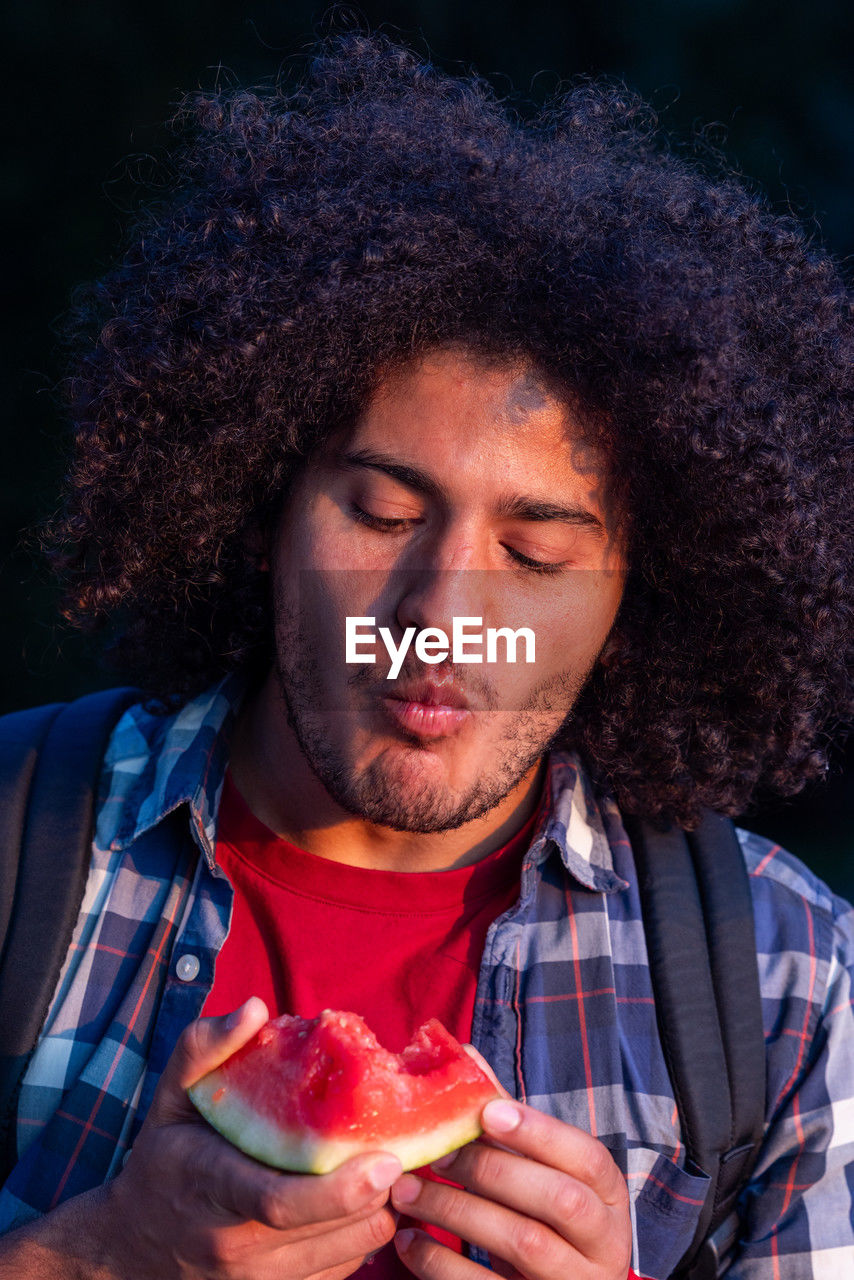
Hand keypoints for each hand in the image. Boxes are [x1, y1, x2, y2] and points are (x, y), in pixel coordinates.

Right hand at [101, 997, 400, 1278]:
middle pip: (331, 1227)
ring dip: (379, 1208)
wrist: (133, 1247)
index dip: (340, 1188)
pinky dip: (364, 1233)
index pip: (278, 1201)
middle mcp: (234, 1245)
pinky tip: (360, 1196)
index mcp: (210, 1185)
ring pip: (351, 1251)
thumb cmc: (164, 1157)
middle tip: (403, 1144)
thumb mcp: (171, 1095)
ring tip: (384, 1165)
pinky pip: (346, 1270)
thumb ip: (205, 1046)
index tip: (387, 1159)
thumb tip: (255, 1007)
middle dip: (379, 1188)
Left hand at [390, 1091, 631, 1279]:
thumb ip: (507, 1120)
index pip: (588, 1158)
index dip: (540, 1132)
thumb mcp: (537, 1173)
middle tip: (435, 1153)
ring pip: (522, 1242)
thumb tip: (465, 1054)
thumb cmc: (539, 1219)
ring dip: (456, 1211)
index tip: (487, 1112)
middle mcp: (603, 1243)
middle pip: (558, 1199)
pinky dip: (441, 1264)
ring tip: (406, 1192)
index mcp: (608, 1197)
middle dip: (491, 1170)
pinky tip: (407, 1241)